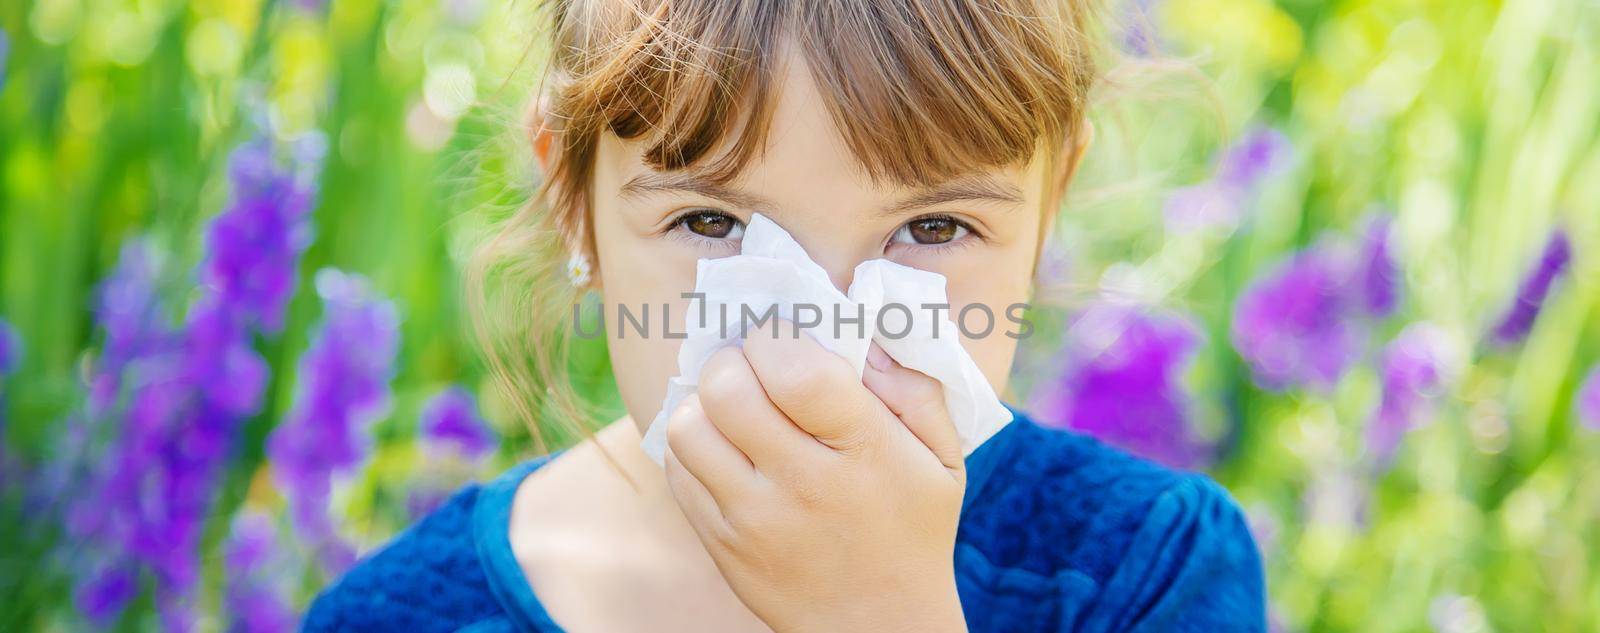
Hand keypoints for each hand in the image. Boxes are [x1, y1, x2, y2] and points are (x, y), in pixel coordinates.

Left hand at [662, 320, 968, 632]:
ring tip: (734, 406)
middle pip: (728, 389)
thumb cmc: (912, 526)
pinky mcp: (721, 542)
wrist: (880, 626)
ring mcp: (754, 518)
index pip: (795, 371)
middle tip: (753, 367)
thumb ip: (915, 387)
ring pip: (689, 426)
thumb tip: (864, 336)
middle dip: (732, 360)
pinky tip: (725, 446)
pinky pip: (678, 470)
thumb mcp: (943, 457)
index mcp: (865, 451)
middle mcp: (804, 484)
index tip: (783, 339)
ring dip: (705, 402)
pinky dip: (694, 444)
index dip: (776, 337)